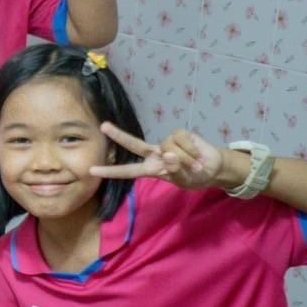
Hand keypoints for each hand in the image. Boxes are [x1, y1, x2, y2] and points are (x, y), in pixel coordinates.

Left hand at [90, 123, 227, 190]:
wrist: (214, 168)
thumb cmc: (194, 177)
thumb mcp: (183, 180)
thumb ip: (175, 171)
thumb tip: (169, 155)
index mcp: (151, 169)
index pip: (128, 171)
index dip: (111, 171)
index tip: (92, 170)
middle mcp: (155, 154)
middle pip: (134, 144)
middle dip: (119, 135)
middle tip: (103, 126)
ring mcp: (167, 143)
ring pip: (169, 148)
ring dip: (186, 160)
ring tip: (196, 166)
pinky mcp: (180, 134)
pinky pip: (182, 142)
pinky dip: (192, 152)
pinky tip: (198, 156)